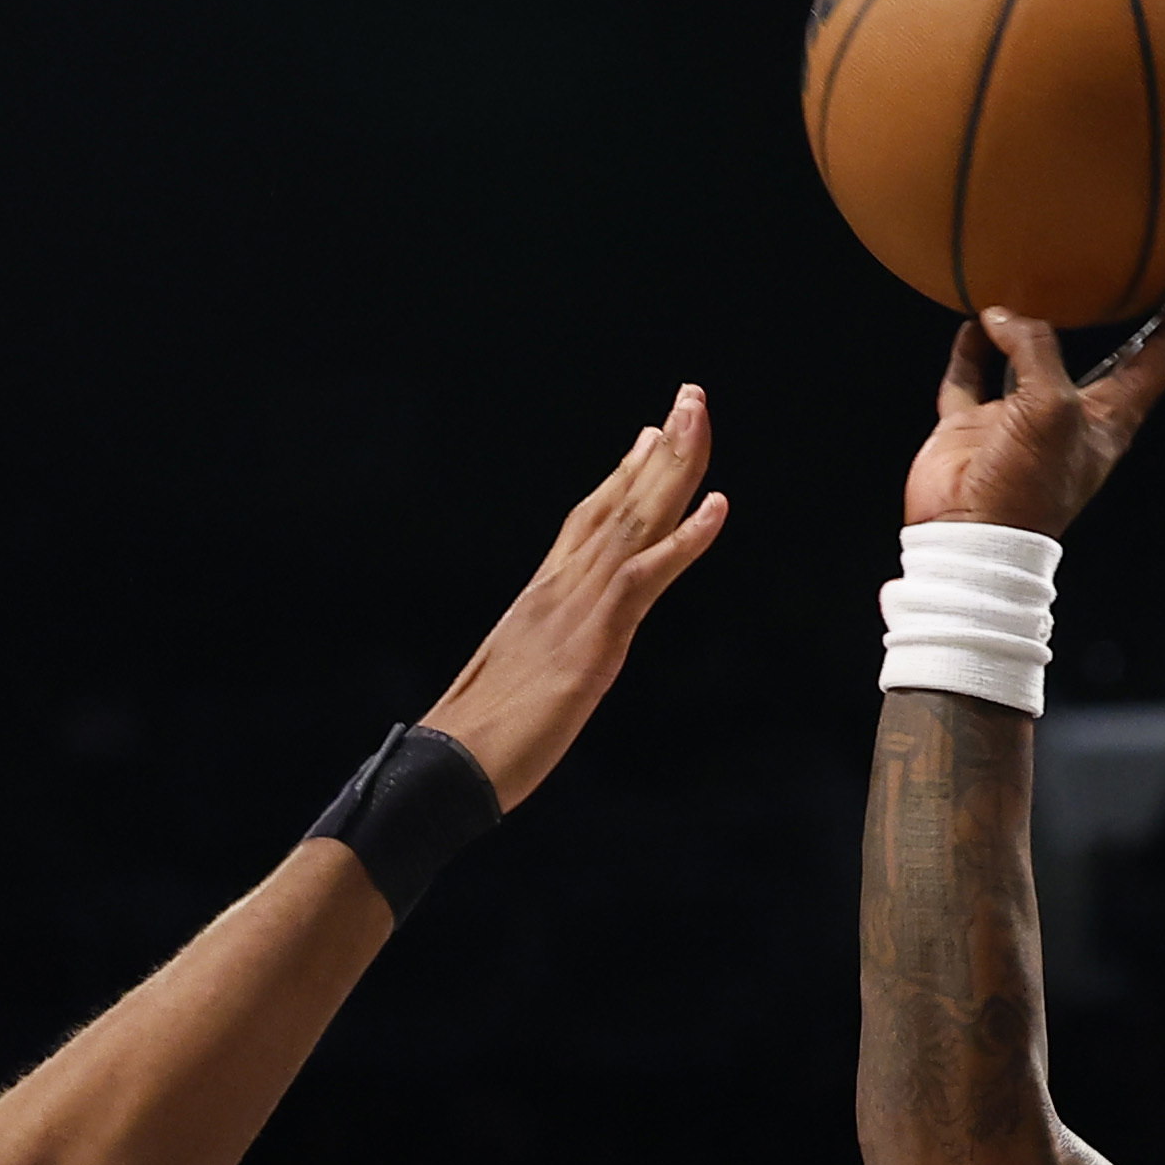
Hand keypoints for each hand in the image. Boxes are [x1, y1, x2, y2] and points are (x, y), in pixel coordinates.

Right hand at [420, 386, 729, 810]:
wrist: (448, 767)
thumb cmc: (477, 739)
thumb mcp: (520, 679)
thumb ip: (544, 651)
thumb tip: (556, 650)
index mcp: (543, 596)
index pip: (590, 519)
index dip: (624, 475)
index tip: (651, 436)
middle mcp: (560, 587)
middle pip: (618, 502)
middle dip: (660, 449)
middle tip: (690, 397)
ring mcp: (576, 607)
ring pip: (635, 520)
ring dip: (675, 466)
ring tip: (698, 416)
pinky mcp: (593, 641)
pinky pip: (646, 577)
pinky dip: (685, 540)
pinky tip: (717, 508)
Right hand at [900, 250, 1164, 536]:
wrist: (968, 539)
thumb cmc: (1026, 485)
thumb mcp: (1049, 405)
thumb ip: (1035, 350)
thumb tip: (1002, 316)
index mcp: (1115, 413)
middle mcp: (1074, 411)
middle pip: (1116, 343)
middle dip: (1135, 297)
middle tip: (1148, 247)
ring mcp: (1022, 418)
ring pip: (1033, 354)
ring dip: (1034, 317)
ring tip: (1039, 270)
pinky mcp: (975, 427)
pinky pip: (973, 376)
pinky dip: (971, 348)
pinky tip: (972, 319)